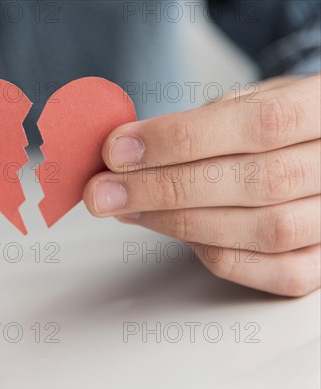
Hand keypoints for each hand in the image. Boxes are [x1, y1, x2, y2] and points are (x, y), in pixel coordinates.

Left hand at [84, 74, 320, 296]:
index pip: (261, 123)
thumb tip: (125, 153)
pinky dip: (212, 252)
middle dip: (165, 187)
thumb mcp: (247, 102)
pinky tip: (171, 229)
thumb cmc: (272, 125)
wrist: (316, 149)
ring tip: (126, 207)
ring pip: (262, 230)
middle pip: (257, 182)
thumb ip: (197, 126)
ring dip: (178, 221)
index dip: (181, 139)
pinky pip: (270, 271)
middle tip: (104, 190)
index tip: (118, 150)